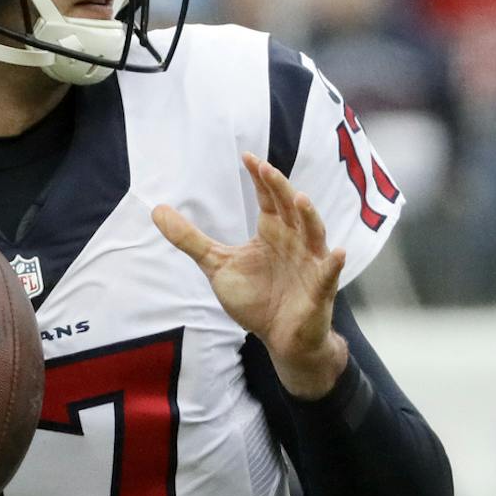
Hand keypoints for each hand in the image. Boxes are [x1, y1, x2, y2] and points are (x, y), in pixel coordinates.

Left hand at [154, 153, 347, 397]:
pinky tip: (338, 254)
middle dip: (279, 188)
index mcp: (273, 231)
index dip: (260, 178)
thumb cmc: (256, 298)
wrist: (280, 338)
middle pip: (290, 208)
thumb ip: (190, 239)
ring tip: (300, 200)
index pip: (269, 197)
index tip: (246, 157)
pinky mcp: (320, 289)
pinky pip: (329, 274)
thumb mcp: (217, 265)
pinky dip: (334, 264)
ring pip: (314, 233)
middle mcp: (295, 240)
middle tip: (266, 169)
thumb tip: (156, 211)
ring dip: (309, 216)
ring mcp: (310, 263)